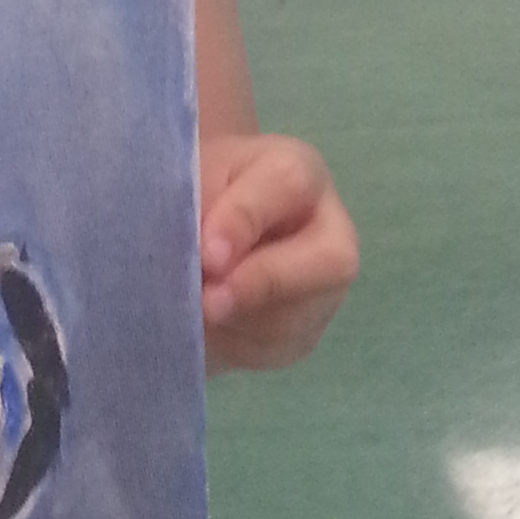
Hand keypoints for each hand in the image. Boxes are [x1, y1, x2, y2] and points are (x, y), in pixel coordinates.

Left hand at [199, 132, 355, 371]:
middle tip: (209, 301)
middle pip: (331, 262)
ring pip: (299, 316)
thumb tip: (209, 266)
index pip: (288, 184)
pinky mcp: (305, 330)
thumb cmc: (191, 192)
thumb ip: (198, 208)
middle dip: (265, 284)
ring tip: (190, 306)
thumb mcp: (187, 182)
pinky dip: (233, 342)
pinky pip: (277, 347)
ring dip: (237, 319)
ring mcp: (323, 285)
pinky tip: (204, 325)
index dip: (245, 220)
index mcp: (295, 172)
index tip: (207, 254)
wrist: (190, 233)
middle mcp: (326, 227)